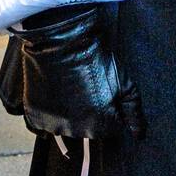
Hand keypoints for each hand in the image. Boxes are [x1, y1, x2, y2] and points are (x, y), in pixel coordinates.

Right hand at [0, 5, 143, 139]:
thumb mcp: (125, 83)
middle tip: (87, 87)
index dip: (110, 109)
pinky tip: (55, 98)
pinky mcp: (35, 117)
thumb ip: (134, 113)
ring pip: (66, 127)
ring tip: (70, 88)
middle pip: (88, 129)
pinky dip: (49, 116)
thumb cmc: (96, 58)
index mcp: (102, 125)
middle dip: (90, 113)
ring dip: (68, 114)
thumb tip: (139, 135)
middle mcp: (77, 131)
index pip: (111, 128)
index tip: (104, 92)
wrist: (61, 40)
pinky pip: (43, 127)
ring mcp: (54, 125)